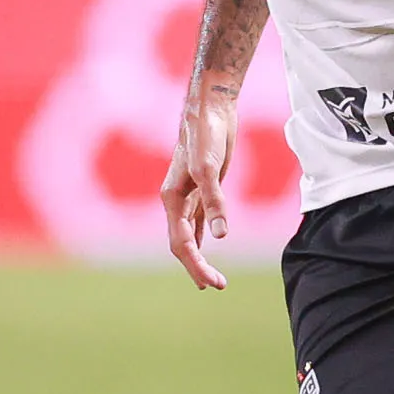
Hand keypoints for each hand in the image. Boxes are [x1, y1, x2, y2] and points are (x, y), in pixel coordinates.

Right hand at [161, 92, 238, 289]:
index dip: (196, 264)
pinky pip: (199, 220)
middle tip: (216, 286)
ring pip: (190, 234)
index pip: (182, 243)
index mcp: (172, 198)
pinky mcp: (202, 187)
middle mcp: (176, 200)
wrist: (209, 108)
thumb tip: (221, 236)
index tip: (212, 283)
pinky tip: (210, 246)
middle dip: (197, 267)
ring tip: (212, 279)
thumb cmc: (206, 134)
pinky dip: (204, 236)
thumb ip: (215, 201)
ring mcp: (189, 194)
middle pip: (183, 244)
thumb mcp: (209, 168)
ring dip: (199, 256)